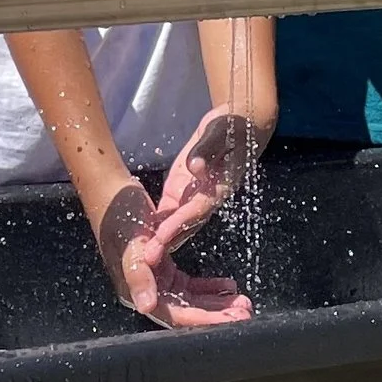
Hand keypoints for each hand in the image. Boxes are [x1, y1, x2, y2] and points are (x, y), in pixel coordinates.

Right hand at [93, 180, 251, 328]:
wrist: (111, 193)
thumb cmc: (120, 216)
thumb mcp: (131, 244)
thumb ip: (138, 275)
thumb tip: (146, 307)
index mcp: (138, 290)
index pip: (177, 315)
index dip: (205, 319)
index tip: (232, 320)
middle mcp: (148, 290)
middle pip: (187, 311)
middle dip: (216, 313)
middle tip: (245, 311)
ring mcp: (156, 280)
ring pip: (191, 299)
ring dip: (215, 302)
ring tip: (241, 302)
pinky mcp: (163, 268)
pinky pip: (189, 285)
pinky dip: (208, 286)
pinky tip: (227, 286)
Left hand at [147, 107, 272, 246]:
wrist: (238, 122)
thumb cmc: (233, 125)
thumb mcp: (222, 131)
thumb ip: (208, 148)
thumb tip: (195, 167)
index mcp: (219, 186)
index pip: (197, 209)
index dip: (180, 223)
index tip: (162, 236)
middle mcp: (206, 196)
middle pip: (186, 223)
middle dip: (167, 241)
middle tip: (148, 259)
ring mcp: (194, 193)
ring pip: (177, 220)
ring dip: (162, 237)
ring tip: (143, 256)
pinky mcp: (183, 186)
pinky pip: (170, 209)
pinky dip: (158, 222)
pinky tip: (144, 235)